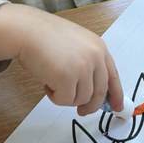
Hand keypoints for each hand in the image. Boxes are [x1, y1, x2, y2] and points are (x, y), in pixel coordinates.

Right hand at [0, 4, 122, 115]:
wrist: (27, 30)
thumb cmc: (45, 37)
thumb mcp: (76, 45)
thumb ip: (88, 63)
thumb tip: (94, 94)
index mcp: (99, 48)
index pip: (113, 76)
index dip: (116, 95)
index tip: (117, 108)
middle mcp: (95, 58)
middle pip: (100, 93)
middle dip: (91, 106)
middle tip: (82, 111)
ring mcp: (82, 68)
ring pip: (82, 99)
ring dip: (66, 97)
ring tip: (53, 81)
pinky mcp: (67, 78)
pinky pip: (65, 100)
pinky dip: (55, 97)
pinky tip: (46, 83)